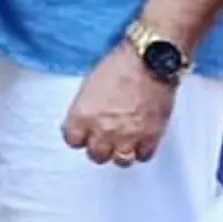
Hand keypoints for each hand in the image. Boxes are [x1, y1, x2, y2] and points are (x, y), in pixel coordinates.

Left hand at [61, 45, 177, 165]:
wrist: (150, 61)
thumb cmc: (120, 65)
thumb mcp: (89, 84)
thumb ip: (86, 107)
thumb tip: (87, 117)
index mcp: (82, 115)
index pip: (72, 140)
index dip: (77, 136)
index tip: (81, 133)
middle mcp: (103, 130)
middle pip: (95, 155)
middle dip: (98, 147)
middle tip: (102, 139)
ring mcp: (128, 136)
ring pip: (120, 160)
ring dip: (119, 152)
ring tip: (121, 143)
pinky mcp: (151, 136)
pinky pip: (143, 156)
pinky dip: (141, 151)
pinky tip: (139, 141)